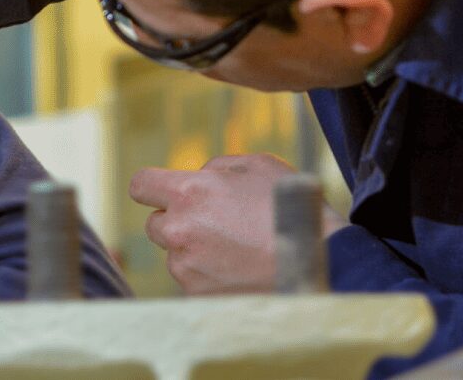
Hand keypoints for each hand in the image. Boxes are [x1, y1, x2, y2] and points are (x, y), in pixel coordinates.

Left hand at [130, 153, 342, 293]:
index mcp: (189, 193)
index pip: (140, 185)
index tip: (160, 191)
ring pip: (176, 255)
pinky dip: (210, 276)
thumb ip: (217, 167)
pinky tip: (241, 271)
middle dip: (177, 221)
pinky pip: (193, 281)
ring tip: (239, 250)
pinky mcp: (198, 296)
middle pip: (155, 224)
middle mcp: (179, 231)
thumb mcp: (257, 165)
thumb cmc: (292, 208)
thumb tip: (199, 176)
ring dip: (195, 250)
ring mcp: (186, 268)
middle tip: (214, 223)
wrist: (322, 262)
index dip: (150, 187)